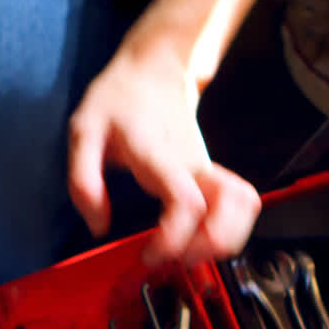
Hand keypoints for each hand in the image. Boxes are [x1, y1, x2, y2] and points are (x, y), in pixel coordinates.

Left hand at [68, 41, 260, 266]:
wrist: (154, 70)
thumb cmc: (118, 101)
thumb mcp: (83, 132)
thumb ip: (83, 182)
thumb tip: (99, 225)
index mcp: (158, 156)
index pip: (186, 202)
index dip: (175, 238)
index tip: (150, 254)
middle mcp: (193, 164)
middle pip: (232, 209)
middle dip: (210, 245)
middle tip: (175, 258)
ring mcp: (208, 168)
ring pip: (245, 207)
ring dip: (226, 239)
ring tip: (190, 252)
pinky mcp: (214, 173)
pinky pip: (240, 203)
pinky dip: (230, 228)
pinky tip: (200, 237)